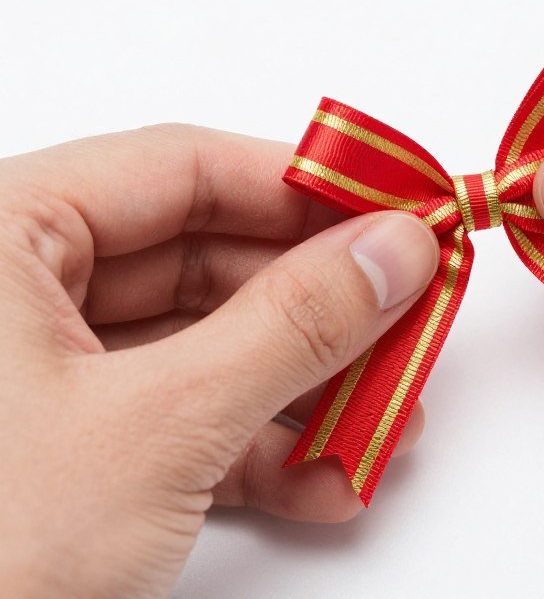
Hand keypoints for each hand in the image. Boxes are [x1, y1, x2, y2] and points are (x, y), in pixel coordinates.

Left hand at [0, 125, 438, 596]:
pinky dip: (256, 446)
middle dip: (316, 306)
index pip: (180, 167)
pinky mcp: (62, 448)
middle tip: (404, 315)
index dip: (302, 188)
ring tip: (381, 411)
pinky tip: (324, 475)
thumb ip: (293, 326)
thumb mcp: (160, 426)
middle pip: (203, 260)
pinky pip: (179, 417)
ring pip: (202, 344)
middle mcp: (10, 293)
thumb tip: (393, 252)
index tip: (392, 210)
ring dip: (302, 384)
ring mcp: (38, 375)